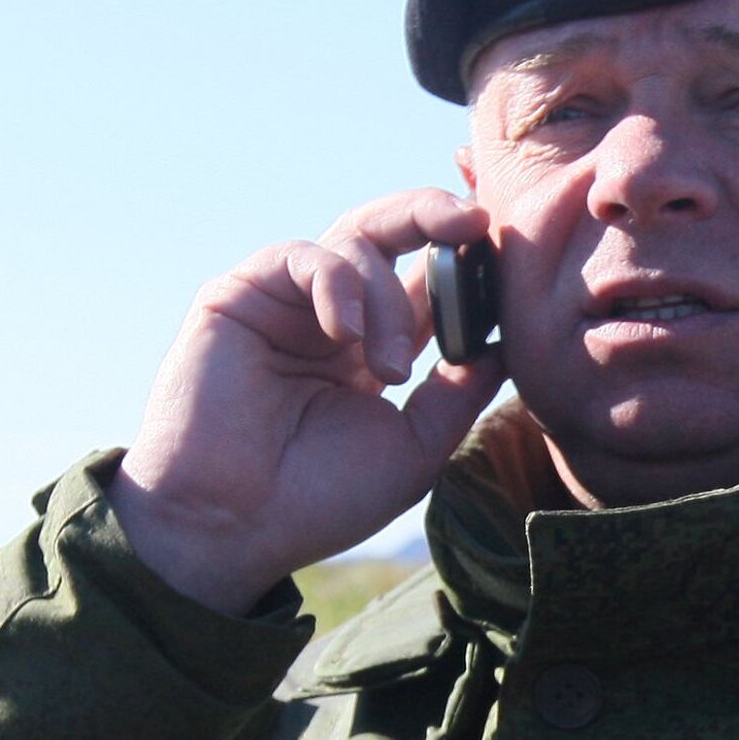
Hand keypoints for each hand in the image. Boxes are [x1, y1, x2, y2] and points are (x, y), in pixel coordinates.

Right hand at [109, 189, 502, 612]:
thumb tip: (505, 344)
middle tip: (475, 220)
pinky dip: (336, 284)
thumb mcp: (414, 447)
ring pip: (356, 243)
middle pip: (391, 232)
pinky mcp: (241, 295)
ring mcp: (287, 303)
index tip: (506, 244)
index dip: (467, 256)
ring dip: (388, 301)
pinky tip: (345, 334)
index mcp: (374, 348)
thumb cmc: (319, 500)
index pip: (428, 279)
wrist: (232, 526)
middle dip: (436, 213)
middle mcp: (333, 316)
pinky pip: (302, 258)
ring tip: (391, 369)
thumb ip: (459, 393)